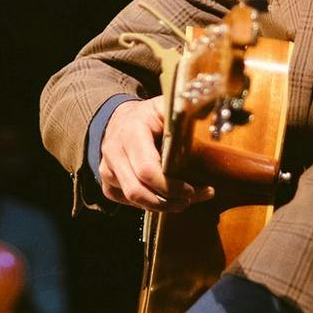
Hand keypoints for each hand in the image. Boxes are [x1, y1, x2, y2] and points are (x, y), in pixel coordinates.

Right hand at [98, 97, 214, 211]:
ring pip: (132, 199)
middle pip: (137, 191)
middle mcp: (114, 152)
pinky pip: (126, 201)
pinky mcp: (107, 182)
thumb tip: (205, 115)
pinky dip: (148, 204)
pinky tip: (164, 198)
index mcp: (131, 133)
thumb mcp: (165, 107)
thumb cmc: (148, 116)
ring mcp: (107, 169)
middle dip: (167, 201)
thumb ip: (184, 111)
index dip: (170, 186)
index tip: (190, 190)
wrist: (119, 119)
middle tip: (189, 199)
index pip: (147, 170)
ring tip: (183, 201)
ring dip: (160, 205)